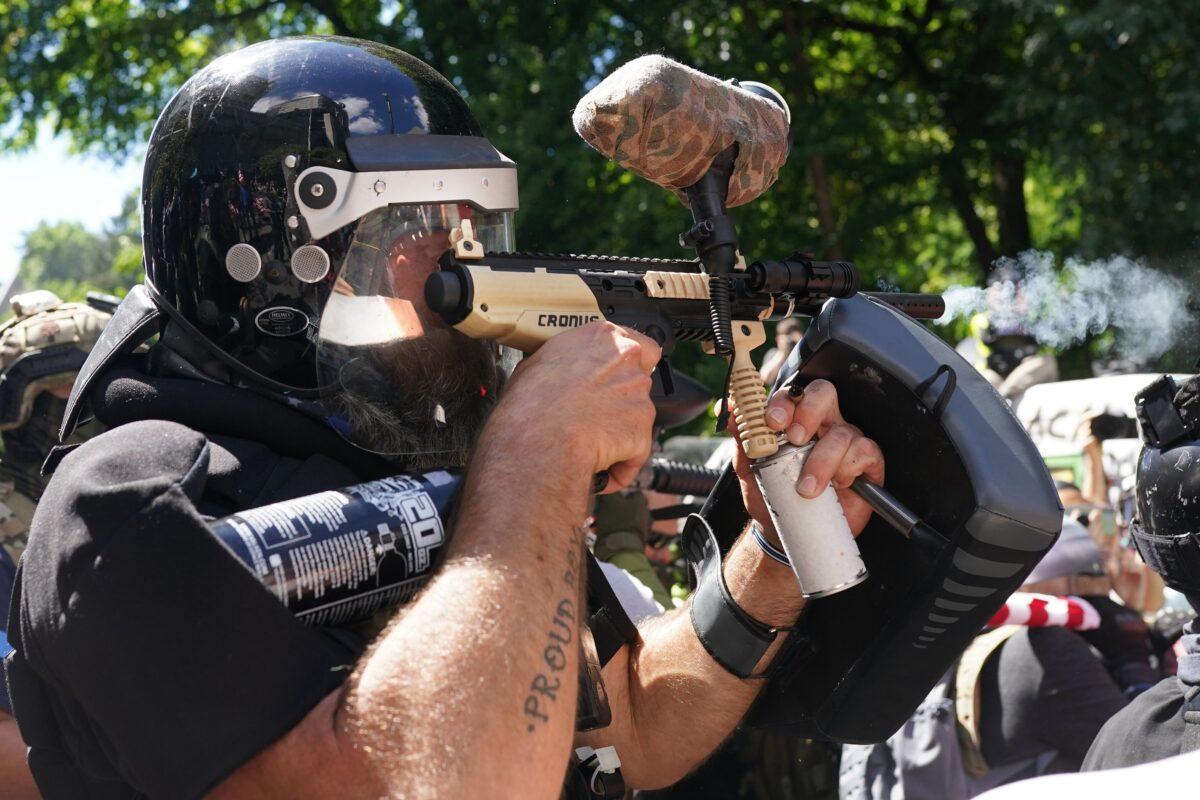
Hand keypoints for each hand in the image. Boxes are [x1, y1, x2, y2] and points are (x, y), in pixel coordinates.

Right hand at [486, 321, 660, 491]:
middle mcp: (627, 360)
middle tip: (598, 413)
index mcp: (602, 337)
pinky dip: (622, 461)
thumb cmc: (530, 403)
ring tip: (590, 442)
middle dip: (624, 399)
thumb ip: (564, 361)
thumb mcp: (536, 364)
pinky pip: (636, 450)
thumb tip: (556, 372)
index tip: (616, 378)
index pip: (638, 344)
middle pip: (640, 380)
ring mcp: (639, 394)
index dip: (628, 366)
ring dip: (620, 430)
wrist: (539, 438)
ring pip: (638, 416)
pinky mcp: (643, 429)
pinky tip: (599, 465)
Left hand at [729, 379, 883, 536]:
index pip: (793, 394)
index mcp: (794, 419)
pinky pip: (865, 451)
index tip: (772, 421)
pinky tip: (837, 485)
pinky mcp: (867, 462)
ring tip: (806, 488)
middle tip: (795, 439)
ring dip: (823, 459)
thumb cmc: (773, 497)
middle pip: (824, 393)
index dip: (784, 402)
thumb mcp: (750, 469)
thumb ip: (743, 439)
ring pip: (842, 432)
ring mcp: (846, 441)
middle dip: (809, 412)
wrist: (789, 533)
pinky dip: (849, 467)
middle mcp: (822, 423)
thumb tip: (728, 411)